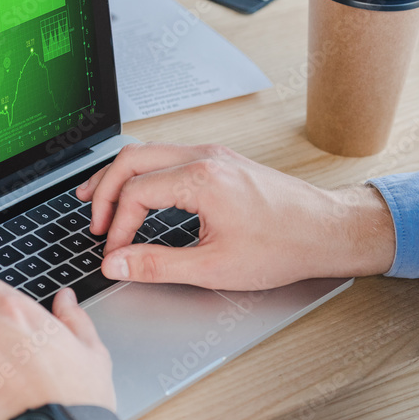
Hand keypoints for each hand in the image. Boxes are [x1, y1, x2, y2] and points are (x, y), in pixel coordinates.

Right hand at [77, 142, 395, 289]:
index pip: (135, 193)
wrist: (326, 230)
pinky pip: (171, 158)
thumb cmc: (283, 246)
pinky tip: (142, 193)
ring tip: (101, 199)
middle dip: (105, 189)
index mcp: (201, 179)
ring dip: (123, 177)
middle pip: (133, 159)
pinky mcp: (223, 162)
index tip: (115, 253)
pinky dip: (147, 174)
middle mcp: (205, 158)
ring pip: (151, 153)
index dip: (117, 226)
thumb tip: (117, 264)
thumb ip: (158, 265)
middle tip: (92, 219)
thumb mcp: (214, 266)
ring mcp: (215, 156)